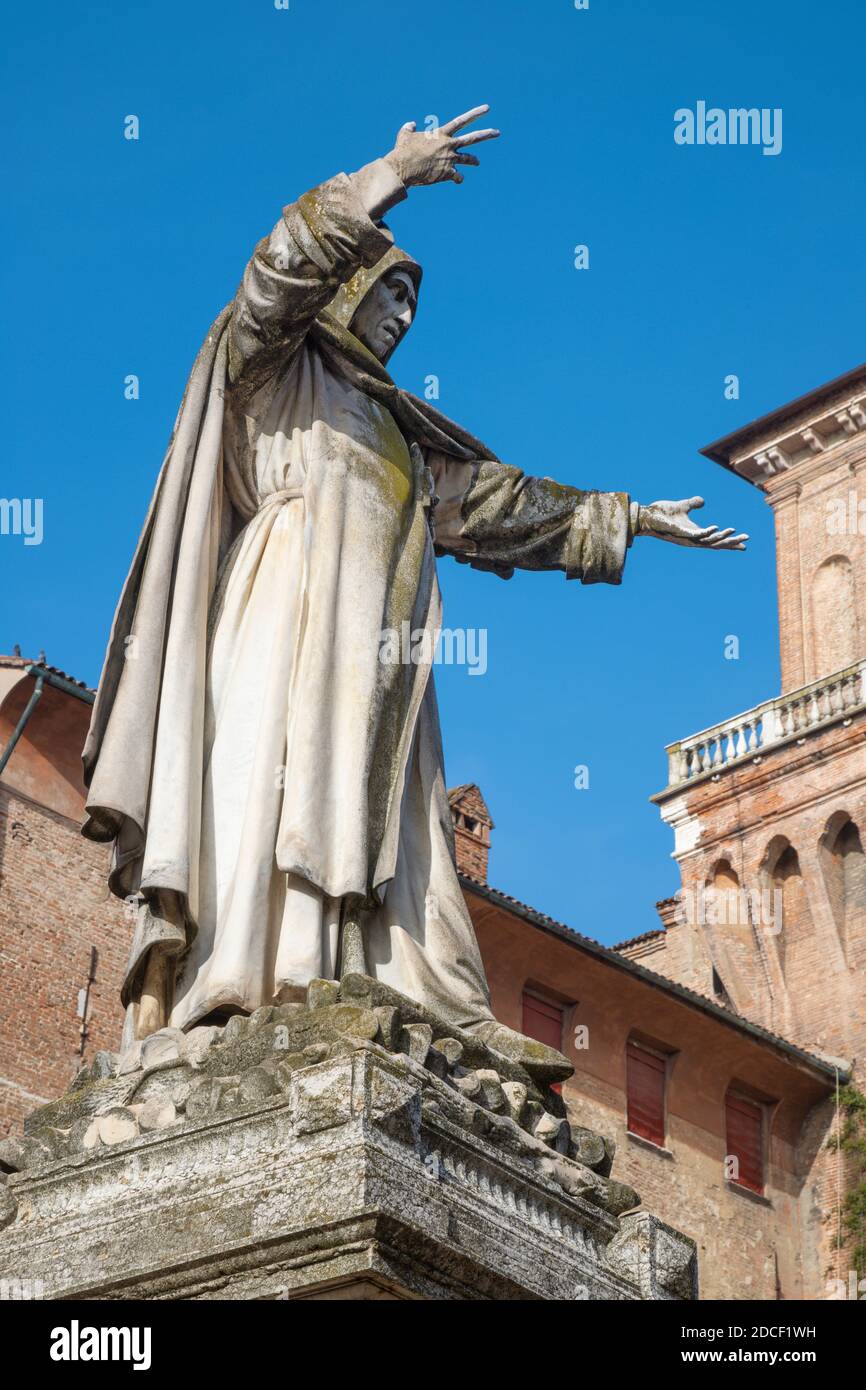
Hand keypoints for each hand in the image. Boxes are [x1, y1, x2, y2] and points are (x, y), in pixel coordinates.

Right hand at [384, 105, 499, 187]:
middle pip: (472, 138)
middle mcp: (449, 145)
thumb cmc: (403, 151)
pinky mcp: (447, 174)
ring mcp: (450, 160)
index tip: (487, 109)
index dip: (475, 114)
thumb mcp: (404, 135)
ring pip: (468, 159)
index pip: (462, 121)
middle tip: (497, 132)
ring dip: (474, 160)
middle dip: (486, 134)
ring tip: (477, 162)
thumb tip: (411, 124)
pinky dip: (458, 178)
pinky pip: (458, 177)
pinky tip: (458, 179)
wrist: (403, 167)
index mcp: (441, 134)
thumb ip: (409, 128)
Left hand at [636, 497, 747, 549]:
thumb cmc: (662, 514)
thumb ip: (694, 504)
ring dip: (722, 537)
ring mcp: (686, 537)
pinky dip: (706, 532)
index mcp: (695, 534)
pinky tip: (716, 529)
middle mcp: (692, 539)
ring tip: (735, 532)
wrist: (646, 515)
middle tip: (746, 541)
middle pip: (715, 544)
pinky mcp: (679, 533)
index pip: (715, 541)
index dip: (729, 543)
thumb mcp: (683, 506)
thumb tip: (703, 502)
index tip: (744, 545)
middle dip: (731, 543)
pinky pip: (695, 535)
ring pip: (708, 541)